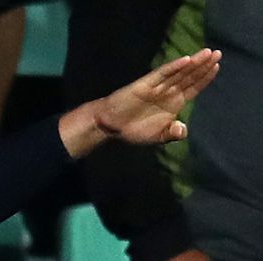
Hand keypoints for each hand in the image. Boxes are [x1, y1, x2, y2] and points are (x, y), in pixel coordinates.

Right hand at [59, 48, 220, 157]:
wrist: (111, 126)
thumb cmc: (134, 130)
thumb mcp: (157, 136)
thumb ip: (171, 133)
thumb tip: (182, 130)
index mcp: (173, 102)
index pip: (193, 87)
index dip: (205, 77)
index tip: (216, 66)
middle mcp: (168, 92)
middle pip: (189, 76)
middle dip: (203, 65)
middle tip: (218, 53)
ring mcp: (157, 86)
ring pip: (179, 73)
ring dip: (193, 63)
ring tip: (208, 53)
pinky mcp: (145, 84)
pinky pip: (162, 74)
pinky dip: (173, 67)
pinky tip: (185, 60)